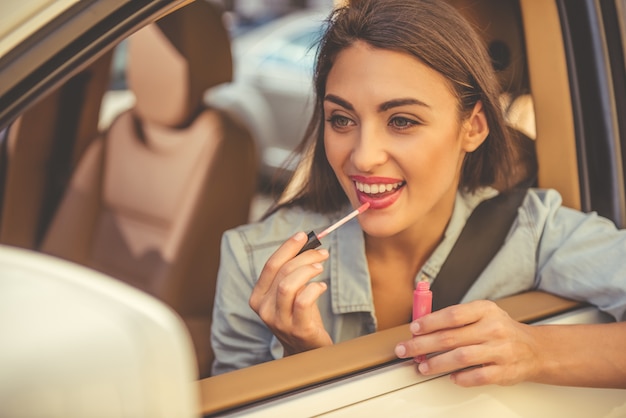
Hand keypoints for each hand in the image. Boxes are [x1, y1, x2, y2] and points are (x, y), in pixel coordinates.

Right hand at [249, 231, 331, 355]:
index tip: (303, 235)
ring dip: (308, 270)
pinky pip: (303, 302)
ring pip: (288, 285)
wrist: (306, 351)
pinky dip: (314, 289)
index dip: (287, 248)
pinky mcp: (297, 330)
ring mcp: (279, 321)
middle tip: (321, 252)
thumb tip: (305, 243)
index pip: (270, 265)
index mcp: (258, 297)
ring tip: (321, 267)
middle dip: (304, 256)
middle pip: (282, 272)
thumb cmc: (300, 317)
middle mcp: (264, 309)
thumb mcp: (290, 294)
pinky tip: (322, 287)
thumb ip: (291, 272)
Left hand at [394, 300, 540, 385]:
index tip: (414, 329)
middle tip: (406, 349)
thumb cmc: (500, 330)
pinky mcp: (504, 371)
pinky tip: (450, 377)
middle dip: (423, 345)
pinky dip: (461, 378)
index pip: (452, 315)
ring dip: (437, 363)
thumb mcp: (482, 314)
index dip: (429, 322)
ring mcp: (500, 350)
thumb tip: (423, 326)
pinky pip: (477, 376)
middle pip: (450, 337)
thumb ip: (456, 319)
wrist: (534, 349)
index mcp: (485, 310)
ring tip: (423, 367)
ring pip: (460, 357)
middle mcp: (493, 328)